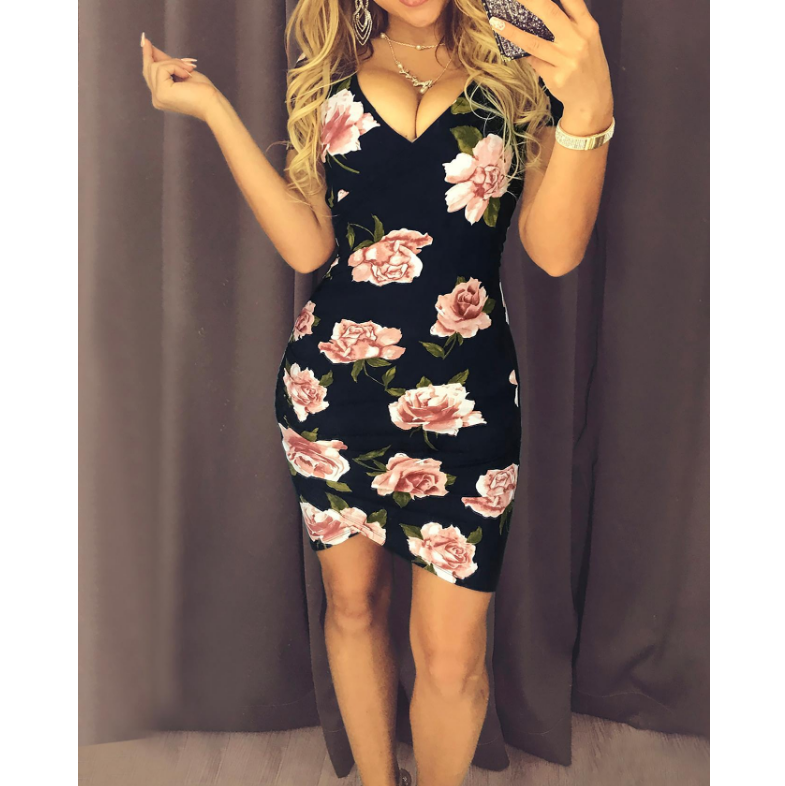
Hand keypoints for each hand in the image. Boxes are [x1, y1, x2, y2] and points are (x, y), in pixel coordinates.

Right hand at [141, 34, 218, 121]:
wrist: (212, 103)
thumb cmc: (202, 91)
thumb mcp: (181, 72)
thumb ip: (166, 63)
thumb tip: (151, 48)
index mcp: (162, 96)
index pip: (150, 74)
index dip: (147, 57)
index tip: (145, 42)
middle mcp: (157, 99)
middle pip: (150, 69)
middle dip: (163, 59)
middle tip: (170, 53)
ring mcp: (158, 97)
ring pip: (156, 67)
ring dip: (174, 63)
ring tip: (189, 70)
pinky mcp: (162, 93)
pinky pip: (162, 69)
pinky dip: (175, 67)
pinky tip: (186, 74)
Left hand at [489, 0, 613, 131]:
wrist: (592, 100)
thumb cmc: (587, 66)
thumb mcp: (587, 40)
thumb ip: (570, 24)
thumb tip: (538, 11)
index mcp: (588, 27)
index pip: (572, 0)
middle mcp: (578, 41)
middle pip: (550, 13)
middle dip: (529, 0)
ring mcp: (566, 60)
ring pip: (533, 42)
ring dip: (512, 32)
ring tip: (496, 22)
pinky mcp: (556, 77)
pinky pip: (534, 63)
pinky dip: (525, 57)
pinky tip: (515, 54)